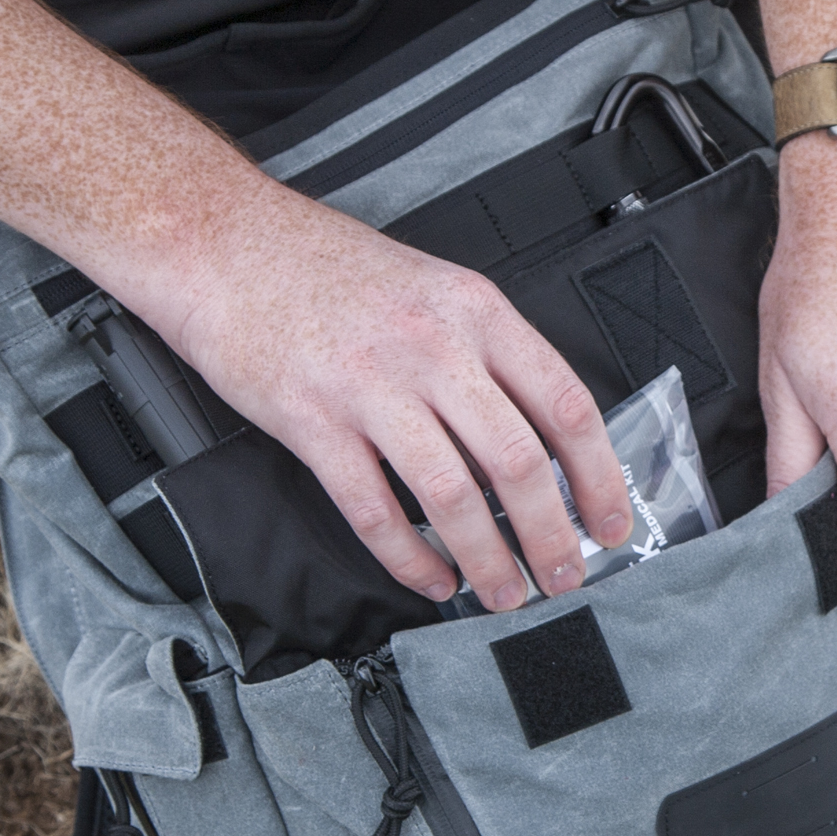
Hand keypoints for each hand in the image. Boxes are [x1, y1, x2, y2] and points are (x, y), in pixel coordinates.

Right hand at [128, 179, 631, 609]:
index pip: (564, 403)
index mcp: (473, 310)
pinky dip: (409, 559)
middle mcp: (431, 347)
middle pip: (517, 460)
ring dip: (487, 559)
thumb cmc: (324, 268)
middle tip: (562, 576)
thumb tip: (538, 436)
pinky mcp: (312, 422)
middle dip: (550, 534)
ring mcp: (370, 386)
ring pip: (452, 495)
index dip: (599, 476)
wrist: (224, 242)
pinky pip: (374, 510)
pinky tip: (428, 578)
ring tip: (502, 592)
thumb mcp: (430, 287)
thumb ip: (484, 353)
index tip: (611, 521)